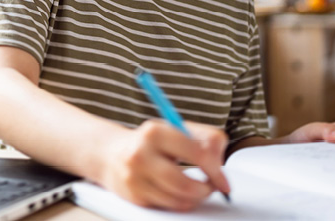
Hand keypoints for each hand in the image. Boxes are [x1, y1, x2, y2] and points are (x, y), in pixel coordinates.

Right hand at [96, 119, 228, 211]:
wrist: (111, 154)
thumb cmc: (150, 142)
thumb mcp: (176, 129)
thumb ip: (205, 137)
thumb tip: (219, 160)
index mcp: (155, 132)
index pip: (197, 153)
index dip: (216, 170)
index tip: (223, 178)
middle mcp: (141, 154)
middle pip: (185, 183)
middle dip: (206, 190)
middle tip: (212, 187)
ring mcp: (135, 177)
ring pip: (178, 200)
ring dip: (195, 198)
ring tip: (197, 189)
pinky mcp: (134, 196)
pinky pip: (168, 206)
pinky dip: (180, 202)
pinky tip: (180, 193)